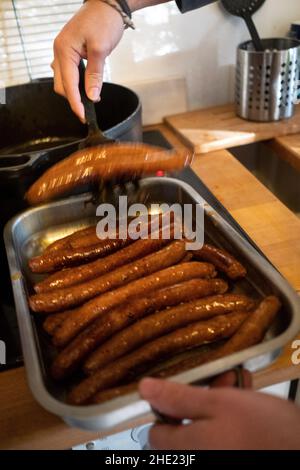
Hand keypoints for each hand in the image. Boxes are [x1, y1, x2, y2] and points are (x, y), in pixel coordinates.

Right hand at [52, 0, 123, 121]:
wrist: (108, 4)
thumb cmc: (104, 21)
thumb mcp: (101, 50)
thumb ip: (94, 75)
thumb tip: (91, 96)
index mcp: (64, 50)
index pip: (67, 84)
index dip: (75, 103)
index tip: (83, 116)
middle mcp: (59, 51)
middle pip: (61, 85)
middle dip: (73, 99)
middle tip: (88, 112)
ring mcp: (63, 51)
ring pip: (63, 79)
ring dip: (74, 92)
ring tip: (90, 100)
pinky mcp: (70, 51)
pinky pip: (68, 72)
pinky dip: (75, 83)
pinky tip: (85, 87)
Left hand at [139, 377, 299, 448]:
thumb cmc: (263, 428)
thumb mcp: (219, 403)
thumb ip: (178, 398)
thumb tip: (143, 388)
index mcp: (186, 449)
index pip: (156, 434)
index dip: (167, 408)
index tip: (187, 390)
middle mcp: (197, 459)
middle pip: (183, 431)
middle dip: (199, 401)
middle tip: (222, 381)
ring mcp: (216, 456)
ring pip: (205, 431)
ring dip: (218, 405)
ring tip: (240, 384)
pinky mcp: (234, 454)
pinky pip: (223, 438)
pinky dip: (230, 420)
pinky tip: (247, 398)